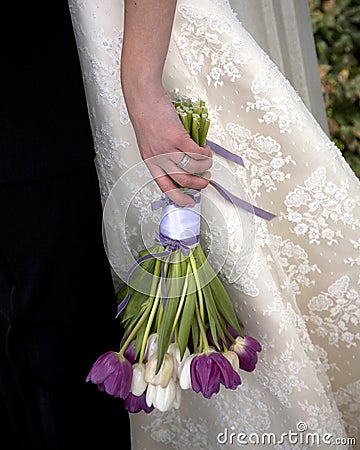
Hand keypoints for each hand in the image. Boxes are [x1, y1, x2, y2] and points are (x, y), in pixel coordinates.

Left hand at [125, 87, 211, 205]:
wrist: (143, 98)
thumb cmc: (145, 115)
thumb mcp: (150, 141)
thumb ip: (163, 153)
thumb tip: (183, 160)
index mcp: (150, 161)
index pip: (164, 186)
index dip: (178, 197)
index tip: (188, 201)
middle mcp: (158, 158)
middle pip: (181, 180)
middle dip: (197, 184)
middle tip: (205, 181)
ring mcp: (167, 149)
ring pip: (191, 168)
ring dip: (204, 168)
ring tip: (208, 164)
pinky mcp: (177, 138)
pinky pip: (196, 152)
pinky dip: (204, 154)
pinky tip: (206, 150)